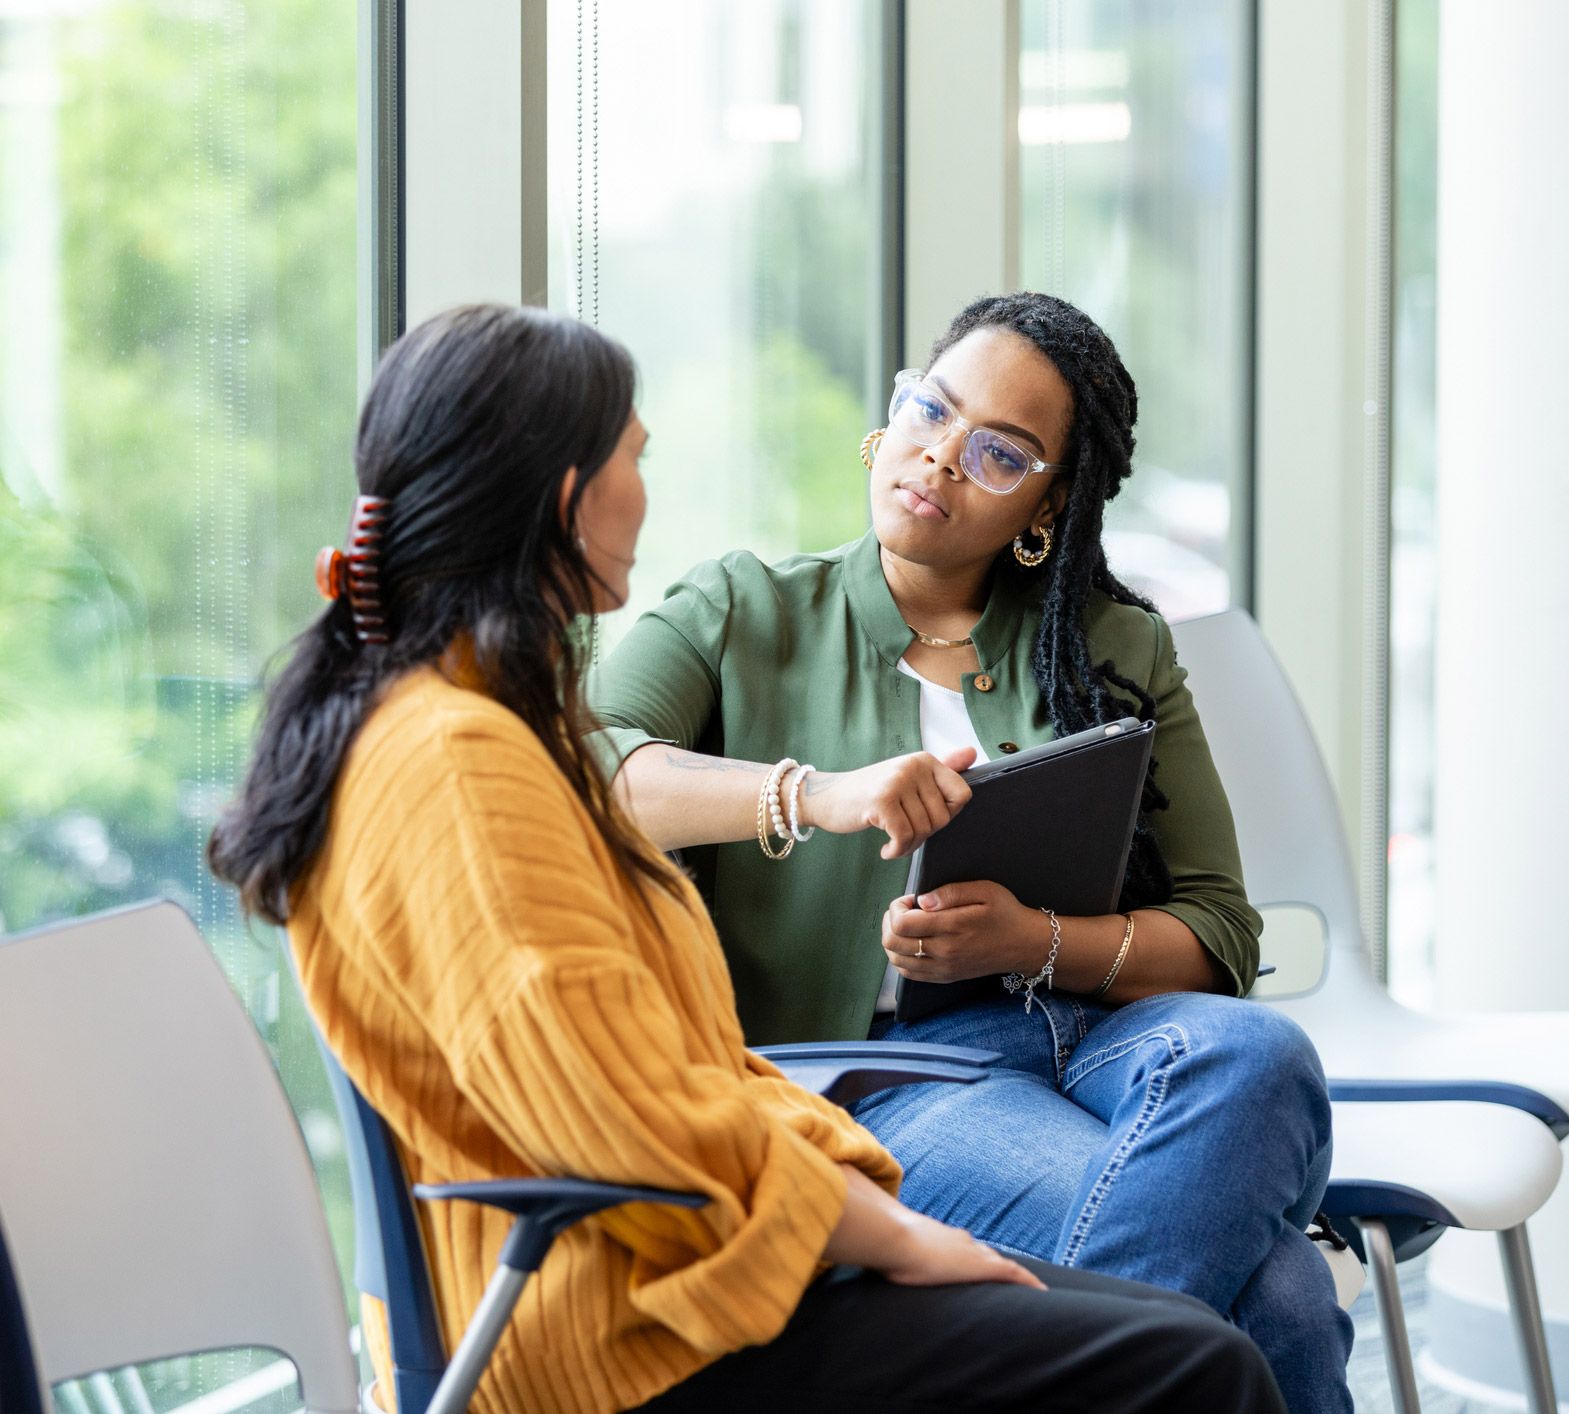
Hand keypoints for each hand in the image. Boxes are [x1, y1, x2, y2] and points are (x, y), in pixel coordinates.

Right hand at [796, 749, 975, 859]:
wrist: (827, 798)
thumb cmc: (871, 794)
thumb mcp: (908, 778)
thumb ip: (942, 768)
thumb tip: (973, 752)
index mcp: (925, 760)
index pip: (962, 795)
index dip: (947, 815)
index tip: (925, 816)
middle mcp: (913, 766)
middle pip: (942, 818)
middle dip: (924, 834)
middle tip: (902, 832)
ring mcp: (897, 782)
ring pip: (923, 831)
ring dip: (908, 845)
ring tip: (892, 840)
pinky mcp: (882, 801)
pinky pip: (905, 838)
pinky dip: (896, 851)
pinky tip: (886, 849)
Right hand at [879, 1207, 1045, 1289]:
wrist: (895, 1239)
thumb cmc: (888, 1247)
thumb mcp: (891, 1252)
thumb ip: (891, 1255)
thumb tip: (875, 1263)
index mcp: (942, 1237)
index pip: (965, 1247)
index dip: (976, 1256)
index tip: (982, 1264)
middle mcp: (962, 1241)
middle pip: (987, 1254)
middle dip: (998, 1265)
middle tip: (1012, 1279)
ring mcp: (973, 1252)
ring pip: (1002, 1263)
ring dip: (1014, 1275)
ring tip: (1029, 1288)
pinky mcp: (982, 1267)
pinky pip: (1014, 1274)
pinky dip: (1028, 1282)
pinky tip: (1041, 1292)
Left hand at [883, 880, 1044, 982]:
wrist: (1024, 945)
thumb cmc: (1005, 913)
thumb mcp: (985, 890)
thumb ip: (951, 892)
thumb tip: (922, 900)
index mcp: (952, 928)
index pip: (902, 924)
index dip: (896, 908)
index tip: (909, 899)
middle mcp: (944, 952)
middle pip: (893, 943)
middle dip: (890, 922)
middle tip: (903, 910)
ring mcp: (944, 968)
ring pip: (896, 960)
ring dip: (892, 940)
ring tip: (906, 925)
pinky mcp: (945, 977)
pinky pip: (909, 974)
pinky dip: (900, 958)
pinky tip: (911, 943)